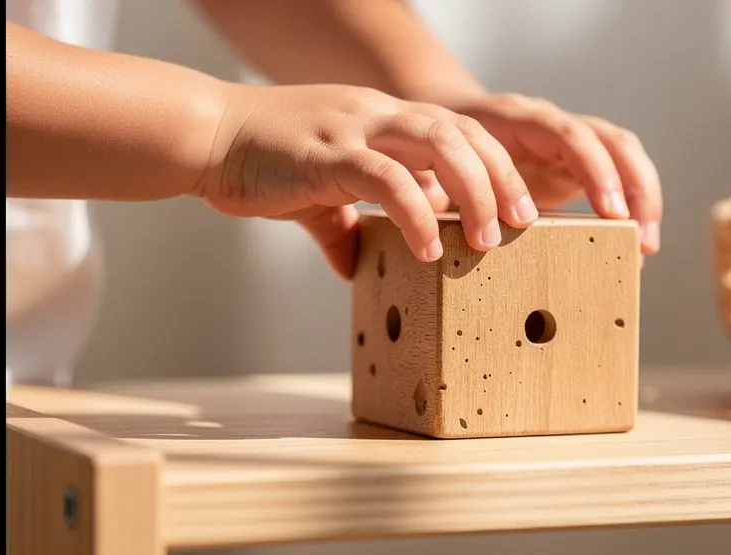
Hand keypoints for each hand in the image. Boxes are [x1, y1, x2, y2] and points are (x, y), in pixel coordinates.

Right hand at [193, 84, 539, 276]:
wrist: (205, 134)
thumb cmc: (262, 161)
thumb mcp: (316, 190)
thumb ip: (342, 223)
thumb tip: (353, 263)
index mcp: (384, 119)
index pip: (460, 131)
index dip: (498, 166)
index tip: (520, 208)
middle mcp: (378, 115)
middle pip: (463, 133)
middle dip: (502, 177)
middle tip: (524, 224)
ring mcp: (354, 129)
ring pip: (436, 144)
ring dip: (472, 192)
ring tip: (488, 239)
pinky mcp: (326, 155)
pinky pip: (384, 178)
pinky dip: (414, 212)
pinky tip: (427, 247)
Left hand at [426, 94, 662, 253]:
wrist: (445, 133)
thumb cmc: (440, 159)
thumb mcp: (440, 174)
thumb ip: (447, 196)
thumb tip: (446, 237)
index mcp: (516, 120)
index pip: (568, 135)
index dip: (593, 171)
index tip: (609, 213)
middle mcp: (551, 124)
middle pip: (609, 140)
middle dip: (633, 186)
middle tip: (639, 238)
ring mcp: (570, 141)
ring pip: (622, 153)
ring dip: (642, 197)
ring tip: (645, 247)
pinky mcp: (579, 162)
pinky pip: (619, 172)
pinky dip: (634, 204)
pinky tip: (637, 244)